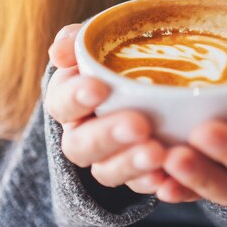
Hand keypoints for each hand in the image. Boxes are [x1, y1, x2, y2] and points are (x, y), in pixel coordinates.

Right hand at [45, 24, 168, 191]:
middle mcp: (81, 132)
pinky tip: (166, 177)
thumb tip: (60, 49)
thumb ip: (80, 40)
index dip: (75, 97)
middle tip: (139, 125)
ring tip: (158, 152)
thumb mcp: (105, 40)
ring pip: (106, 171)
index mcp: (70, 98)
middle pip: (79, 144)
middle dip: (107, 135)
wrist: (158, 75)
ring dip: (130, 163)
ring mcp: (107, 157)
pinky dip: (150, 183)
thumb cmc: (123, 54)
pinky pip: (136, 186)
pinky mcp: (133, 174)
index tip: (99, 88)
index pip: (60, 102)